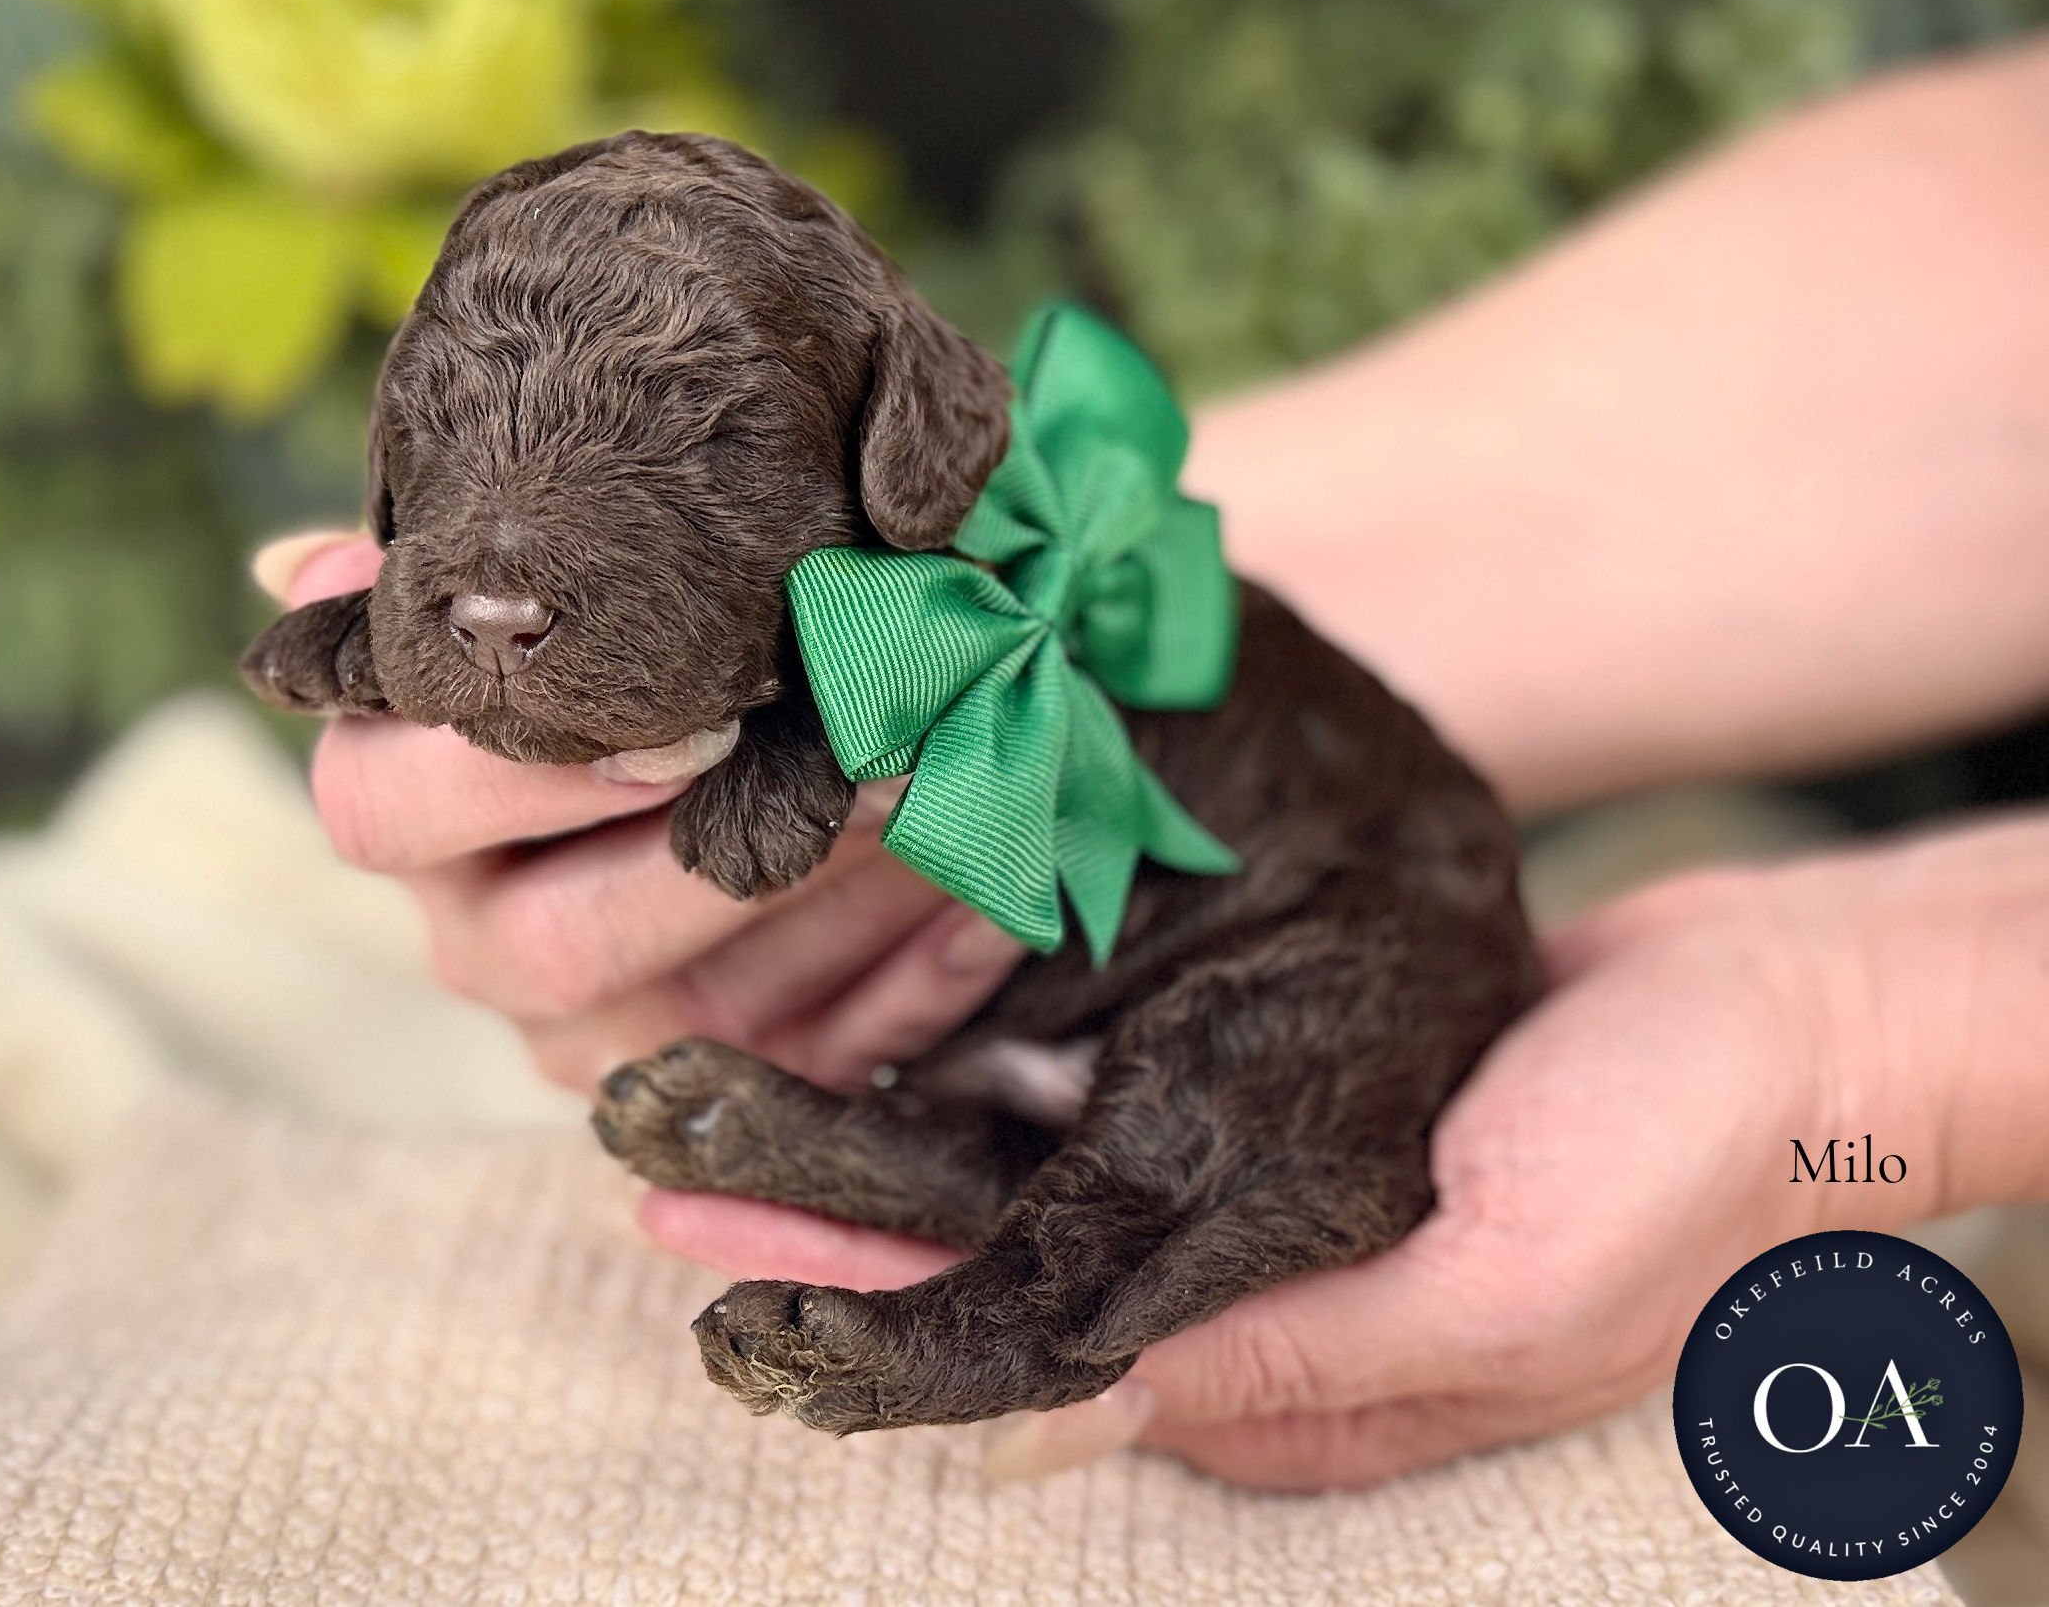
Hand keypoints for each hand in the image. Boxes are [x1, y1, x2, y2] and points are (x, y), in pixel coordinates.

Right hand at [262, 533, 1030, 1091]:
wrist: (754, 763)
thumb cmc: (647, 655)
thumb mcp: (552, 605)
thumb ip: (430, 590)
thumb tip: (293, 569)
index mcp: (404, 818)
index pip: (386, 805)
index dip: (533, 765)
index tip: (691, 713)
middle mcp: (476, 947)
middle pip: (555, 942)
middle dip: (728, 855)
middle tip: (875, 756)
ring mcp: (594, 1044)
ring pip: (705, 1015)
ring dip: (853, 905)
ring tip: (966, 795)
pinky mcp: (715, 1101)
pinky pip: (823, 1067)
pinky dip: (922, 980)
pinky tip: (996, 891)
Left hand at [644, 834, 2036, 1486]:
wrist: (1797, 1025)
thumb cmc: (1687, 1156)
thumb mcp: (1506, 1281)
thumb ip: (1284, 1358)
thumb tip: (1049, 1436)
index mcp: (1288, 1380)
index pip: (1028, 1375)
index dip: (865, 1334)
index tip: (717, 1286)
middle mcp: (1244, 1307)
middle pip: (983, 1278)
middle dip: (820, 1228)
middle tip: (656, 1164)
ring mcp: (1254, 1213)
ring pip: (1014, 1188)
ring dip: (866, 1141)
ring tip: (713, 1096)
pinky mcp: (1265, 1117)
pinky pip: (1089, 1110)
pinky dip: (974, 1072)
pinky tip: (871, 1017)